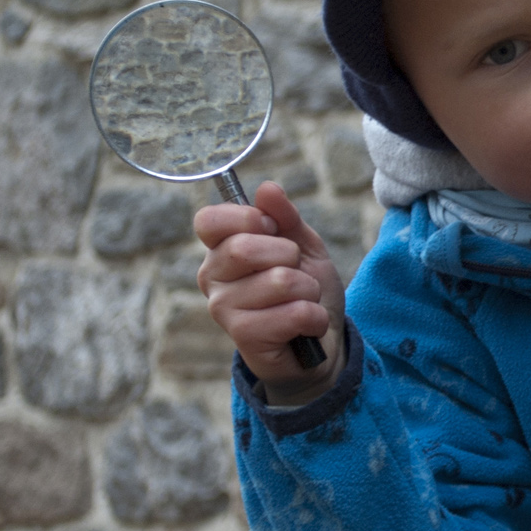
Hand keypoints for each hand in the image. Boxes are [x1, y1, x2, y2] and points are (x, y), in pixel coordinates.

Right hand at [196, 180, 346, 404]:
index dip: (247, 218)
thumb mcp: (303, 245)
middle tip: (296, 272)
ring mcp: (223, 308)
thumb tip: (267, 189)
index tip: (272, 228)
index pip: (209, 220)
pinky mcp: (244, 336)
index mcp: (220, 249)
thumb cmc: (305, 290)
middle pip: (245, 247)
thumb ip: (286, 216)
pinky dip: (314, 317)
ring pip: (280, 281)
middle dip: (290, 256)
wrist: (321, 342)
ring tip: (303, 301)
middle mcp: (212, 277)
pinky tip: (307, 325)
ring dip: (308, 290)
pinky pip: (293, 313)